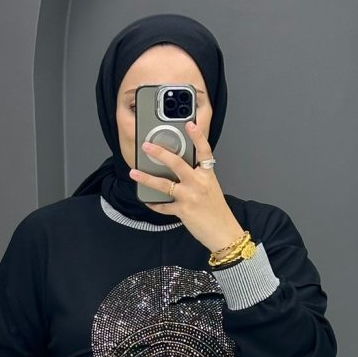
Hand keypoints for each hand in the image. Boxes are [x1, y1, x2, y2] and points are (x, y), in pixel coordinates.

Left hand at [129, 120, 245, 255]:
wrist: (223, 232)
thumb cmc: (217, 211)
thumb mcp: (211, 187)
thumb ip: (197, 176)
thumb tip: (179, 169)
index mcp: (207, 175)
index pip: (204, 151)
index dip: (197, 136)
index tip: (189, 124)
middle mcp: (198, 183)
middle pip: (177, 163)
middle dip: (159, 153)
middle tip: (147, 146)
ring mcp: (190, 197)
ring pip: (164, 184)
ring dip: (146, 178)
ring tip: (134, 172)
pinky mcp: (183, 211)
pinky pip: (163, 206)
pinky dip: (154, 204)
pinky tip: (148, 200)